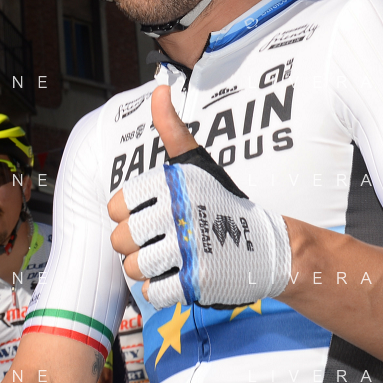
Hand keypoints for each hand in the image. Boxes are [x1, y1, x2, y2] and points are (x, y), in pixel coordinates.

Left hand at [107, 85, 290, 307]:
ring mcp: (185, 249)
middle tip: (160, 239)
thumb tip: (159, 89)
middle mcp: (175, 214)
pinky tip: (176, 276)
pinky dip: (160, 289)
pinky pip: (152, 293)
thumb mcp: (196, 160)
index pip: (116, 206)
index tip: (149, 213)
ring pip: (133, 267)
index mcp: (169, 185)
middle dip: (136, 244)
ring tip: (168, 258)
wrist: (266, 245)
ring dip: (147, 268)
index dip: (128, 214)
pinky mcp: (194, 281)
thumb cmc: (223, 201)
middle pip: (121, 240)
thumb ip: (172, 128)